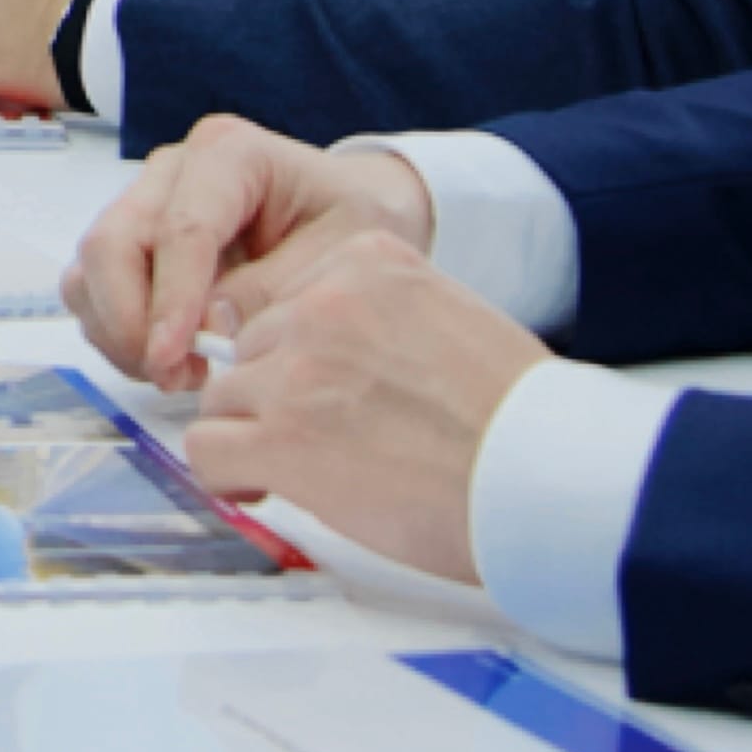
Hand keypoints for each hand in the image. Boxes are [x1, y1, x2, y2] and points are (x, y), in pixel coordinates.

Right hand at [69, 112, 440, 388]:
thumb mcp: (342, 255)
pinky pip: (92, 292)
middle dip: (130, 321)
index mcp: (229, 154)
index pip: (181, 229)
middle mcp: (172, 171)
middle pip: (111, 242)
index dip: (171, 301)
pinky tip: (170, 358)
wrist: (352, 213)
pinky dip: (117, 334)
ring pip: (89, 270)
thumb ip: (275, 292)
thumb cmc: (353, 223)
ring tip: (180, 373)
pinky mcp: (132, 243)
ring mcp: (144, 203)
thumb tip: (211, 331)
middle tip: (175, 376)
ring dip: (119, 333)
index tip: (173, 361)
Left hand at [179, 230, 542, 586]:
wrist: (544, 476)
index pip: (291, 300)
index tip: (332, 395)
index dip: (301, 357)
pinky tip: (263, 489)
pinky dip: (226, 477)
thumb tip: (337, 361)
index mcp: (371, 262)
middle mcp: (326, 303)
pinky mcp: (282, 437)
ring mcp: (298, 368)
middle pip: (252, 349)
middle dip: (275, 398)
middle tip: (322, 442)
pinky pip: (207, 448)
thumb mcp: (451, 320)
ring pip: (223, 398)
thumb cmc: (516, 419)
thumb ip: (381, 321)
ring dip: (251, 437)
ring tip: (304, 471)